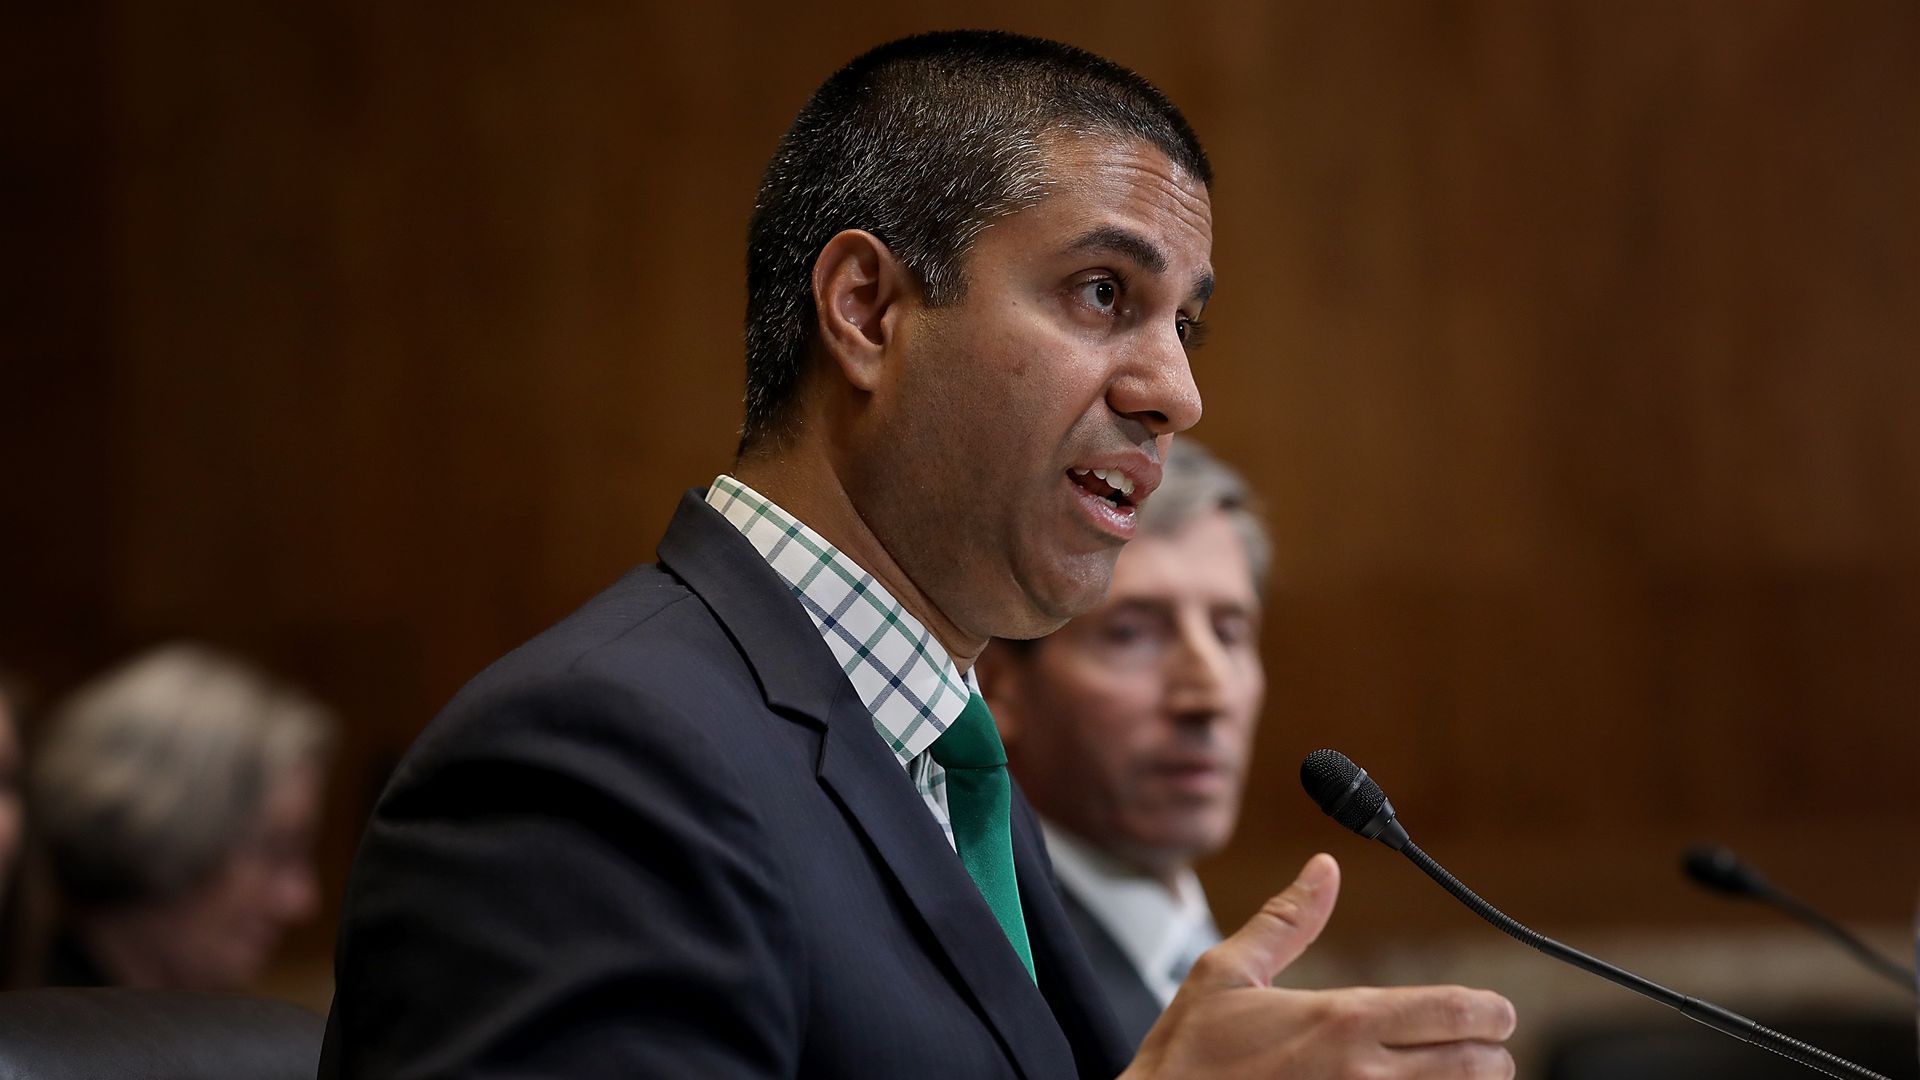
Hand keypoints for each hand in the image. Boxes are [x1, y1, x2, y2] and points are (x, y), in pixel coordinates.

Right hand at [1122, 854, 1516, 1078]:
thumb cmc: (1189, 1055)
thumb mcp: (1227, 973)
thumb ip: (1286, 920)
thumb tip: (1324, 868)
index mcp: (1343, 1021)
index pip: (1455, 1012)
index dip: (1489, 1011)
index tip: (1494, 1013)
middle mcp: (1364, 1075)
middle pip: (1478, 1066)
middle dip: (1490, 1053)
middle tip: (1484, 1047)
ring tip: (1453, 1074)